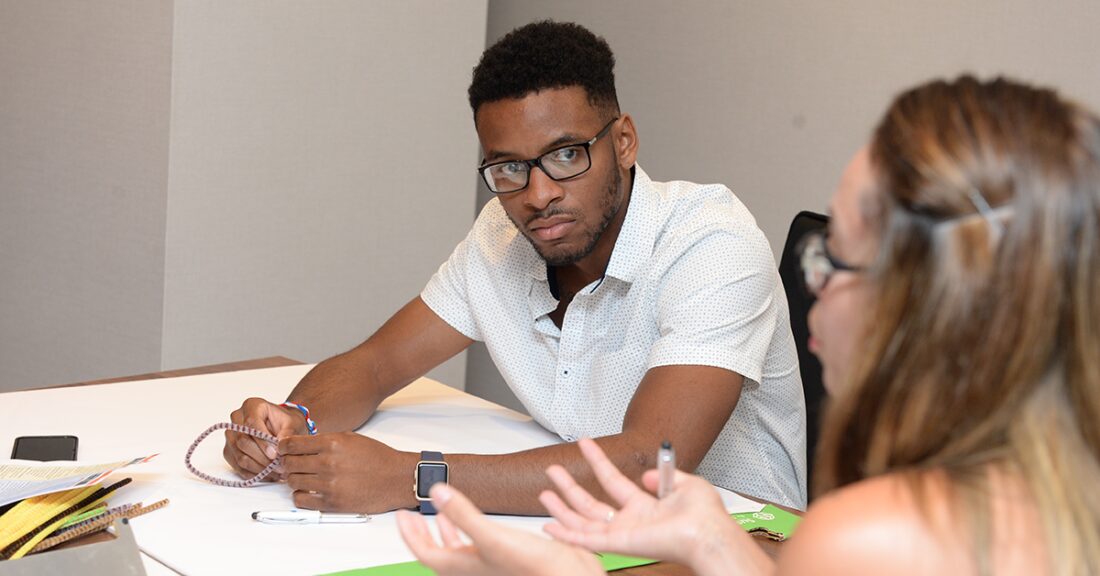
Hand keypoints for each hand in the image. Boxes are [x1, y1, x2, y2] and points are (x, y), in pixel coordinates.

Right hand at [224, 398, 304, 480]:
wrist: (281, 427)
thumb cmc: (287, 423)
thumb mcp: (293, 424)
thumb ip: (287, 433)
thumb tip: (280, 446)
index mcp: (252, 405)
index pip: (251, 423)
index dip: (262, 441)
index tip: (275, 454)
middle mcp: (236, 418)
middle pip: (242, 441)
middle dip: (262, 458)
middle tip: (279, 467)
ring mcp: (230, 435)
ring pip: (239, 456)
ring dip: (259, 468)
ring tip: (277, 473)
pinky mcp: (229, 451)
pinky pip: (238, 466)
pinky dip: (254, 474)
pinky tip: (270, 475)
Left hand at [277, 432, 415, 511]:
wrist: (396, 478)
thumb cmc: (377, 457)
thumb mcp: (350, 438)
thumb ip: (325, 441)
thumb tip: (301, 445)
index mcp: (332, 443)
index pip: (292, 444)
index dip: (283, 447)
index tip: (282, 449)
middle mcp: (328, 463)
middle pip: (289, 463)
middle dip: (286, 463)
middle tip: (290, 464)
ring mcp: (329, 484)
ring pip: (292, 482)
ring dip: (294, 479)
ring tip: (303, 477)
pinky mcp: (332, 502)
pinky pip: (301, 500)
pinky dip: (300, 495)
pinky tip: (308, 491)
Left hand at [397, 483, 603, 575]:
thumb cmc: (533, 569)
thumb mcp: (492, 537)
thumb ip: (462, 514)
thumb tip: (436, 494)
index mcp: (461, 567)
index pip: (425, 551)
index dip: (410, 533)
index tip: (402, 516)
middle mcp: (473, 567)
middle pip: (439, 551)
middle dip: (424, 532)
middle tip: (413, 517)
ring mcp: (490, 563)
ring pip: (458, 548)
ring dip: (447, 530)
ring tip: (441, 515)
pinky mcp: (507, 557)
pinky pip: (480, 542)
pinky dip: (473, 528)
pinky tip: (482, 517)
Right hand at [539, 438, 741, 568]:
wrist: (707, 532)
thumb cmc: (704, 515)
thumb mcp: (686, 483)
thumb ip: (664, 475)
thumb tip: (647, 472)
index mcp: (646, 506)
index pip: (613, 481)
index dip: (597, 461)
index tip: (585, 443)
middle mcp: (631, 521)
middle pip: (591, 504)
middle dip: (570, 487)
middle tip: (553, 471)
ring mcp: (622, 533)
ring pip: (582, 522)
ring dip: (562, 508)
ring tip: (544, 493)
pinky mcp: (618, 544)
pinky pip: (586, 540)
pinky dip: (565, 535)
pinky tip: (549, 526)